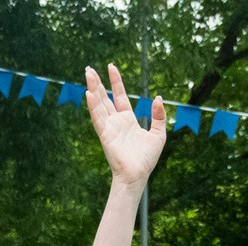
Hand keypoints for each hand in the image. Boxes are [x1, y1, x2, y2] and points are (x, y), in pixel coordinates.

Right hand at [83, 64, 166, 186]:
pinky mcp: (105, 134)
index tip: (111, 67)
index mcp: (127, 120)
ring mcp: (109, 127)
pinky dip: (93, 106)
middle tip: (89, 68)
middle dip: (97, 83)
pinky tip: (88, 93)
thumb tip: (158, 98)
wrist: (138, 175)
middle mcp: (116, 122)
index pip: (119, 96)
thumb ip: (159, 116)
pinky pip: (98, 118)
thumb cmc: (147, 159)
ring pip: (99, 104)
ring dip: (93, 88)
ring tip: (88, 73)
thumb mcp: (159, 134)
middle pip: (104, 97)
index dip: (116, 82)